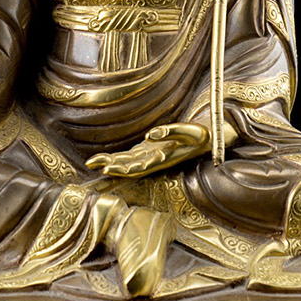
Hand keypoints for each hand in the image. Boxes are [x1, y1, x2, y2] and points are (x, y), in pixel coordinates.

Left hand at [87, 122, 211, 179]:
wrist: (208, 140)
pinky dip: (116, 158)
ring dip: (109, 162)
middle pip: (128, 166)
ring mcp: (151, 155)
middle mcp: (155, 160)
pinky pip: (130, 156)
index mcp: (164, 158)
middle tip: (92, 164)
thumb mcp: (191, 132)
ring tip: (92, 162)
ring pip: (126, 161)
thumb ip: (171, 132)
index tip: (108, 168)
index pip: (139, 166)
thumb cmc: (201, 136)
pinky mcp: (149, 149)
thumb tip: (148, 135)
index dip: (123, 168)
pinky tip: (104, 159)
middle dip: (110, 165)